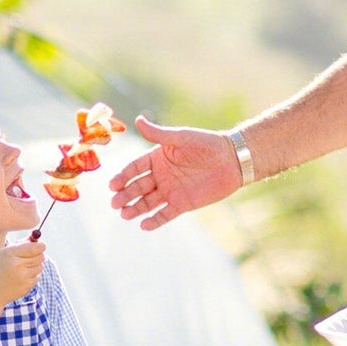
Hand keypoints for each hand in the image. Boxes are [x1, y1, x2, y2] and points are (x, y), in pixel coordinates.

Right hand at [0, 237, 45, 306]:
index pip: (35, 247)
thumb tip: (37, 238)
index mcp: (10, 254)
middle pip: (40, 256)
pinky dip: (32, 276)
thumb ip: (20, 245)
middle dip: (38, 255)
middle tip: (29, 258)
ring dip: (34, 266)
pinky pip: (37, 277)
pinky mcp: (26, 287)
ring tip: (22, 269)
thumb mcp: (3, 254)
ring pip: (40, 266)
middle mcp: (17, 265)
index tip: (40, 246)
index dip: (40, 246)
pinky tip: (20, 278)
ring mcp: (23, 277)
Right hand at [108, 115, 241, 229]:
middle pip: (137, 188)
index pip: (134, 169)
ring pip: (147, 203)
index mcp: (157, 159)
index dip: (123, 177)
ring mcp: (170, 191)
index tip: (113, 185)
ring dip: (135, 209)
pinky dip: (154, 221)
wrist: (232, 160)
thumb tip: (137, 120)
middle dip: (125, 196)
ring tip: (125, 214)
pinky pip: (164, 214)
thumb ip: (158, 134)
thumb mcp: (181, 137)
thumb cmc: (207, 144)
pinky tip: (144, 225)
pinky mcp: (181, 204)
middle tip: (115, 203)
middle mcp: (160, 176)